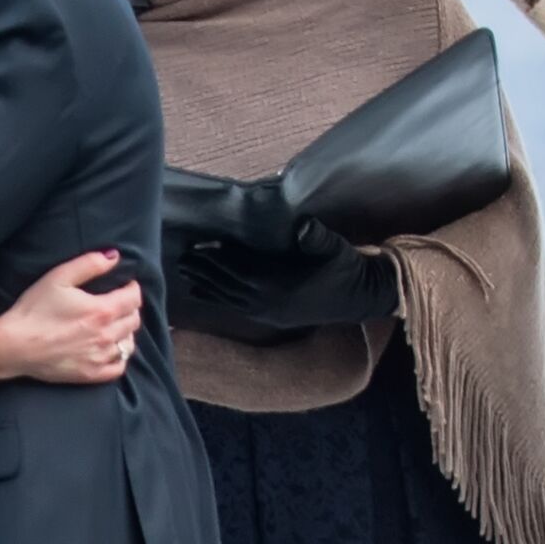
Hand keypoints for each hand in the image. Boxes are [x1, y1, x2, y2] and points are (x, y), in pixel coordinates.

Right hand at [0, 251, 143, 386]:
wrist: (15, 345)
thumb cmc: (34, 309)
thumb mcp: (58, 277)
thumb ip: (89, 264)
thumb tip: (114, 257)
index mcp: (101, 310)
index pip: (134, 298)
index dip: (133, 288)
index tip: (126, 285)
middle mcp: (106, 335)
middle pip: (134, 321)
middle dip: (130, 308)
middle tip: (119, 303)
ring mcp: (100, 357)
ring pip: (129, 344)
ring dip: (126, 332)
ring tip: (116, 325)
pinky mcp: (91, 374)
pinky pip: (119, 367)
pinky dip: (120, 357)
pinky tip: (111, 350)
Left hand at [173, 231, 391, 343]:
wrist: (362, 297)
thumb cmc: (347, 268)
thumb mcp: (336, 248)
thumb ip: (317, 237)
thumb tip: (303, 225)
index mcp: (281, 285)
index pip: (241, 270)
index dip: (218, 258)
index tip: (199, 245)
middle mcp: (270, 303)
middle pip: (228, 285)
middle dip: (204, 271)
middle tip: (183, 258)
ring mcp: (270, 313)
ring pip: (229, 299)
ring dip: (206, 286)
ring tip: (185, 274)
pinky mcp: (273, 318)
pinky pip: (237, 308)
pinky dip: (218, 299)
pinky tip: (204, 293)